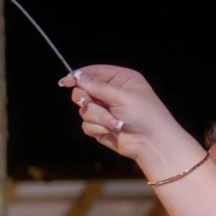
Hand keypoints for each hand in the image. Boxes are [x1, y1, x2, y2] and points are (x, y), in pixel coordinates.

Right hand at [63, 65, 200, 176]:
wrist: (151, 142)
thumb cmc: (143, 114)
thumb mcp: (122, 96)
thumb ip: (97, 86)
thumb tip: (77, 76)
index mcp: (120, 79)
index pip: (93, 72)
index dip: (78, 76)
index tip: (65, 83)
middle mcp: (111, 93)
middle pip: (83, 91)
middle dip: (85, 99)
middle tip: (88, 102)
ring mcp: (105, 110)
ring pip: (84, 110)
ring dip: (98, 117)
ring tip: (114, 123)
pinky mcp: (100, 126)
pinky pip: (87, 124)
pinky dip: (98, 128)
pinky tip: (111, 130)